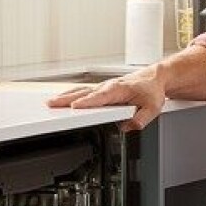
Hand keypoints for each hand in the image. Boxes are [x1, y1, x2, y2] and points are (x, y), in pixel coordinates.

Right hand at [46, 66, 164, 129]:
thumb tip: (128, 127)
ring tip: (50, 102)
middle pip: (84, 93)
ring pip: (81, 91)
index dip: (87, 102)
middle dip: (67, 99)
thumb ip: (141, 119)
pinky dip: (71, 94)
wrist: (154, 77)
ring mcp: (103, 87)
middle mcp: (108, 86)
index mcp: (119, 89)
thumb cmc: (151, 90)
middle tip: (51, 104)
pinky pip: (84, 91)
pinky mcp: (102, 89)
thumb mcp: (153, 108)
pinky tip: (61, 99)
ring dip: (64, 96)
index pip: (100, 97)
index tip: (75, 107)